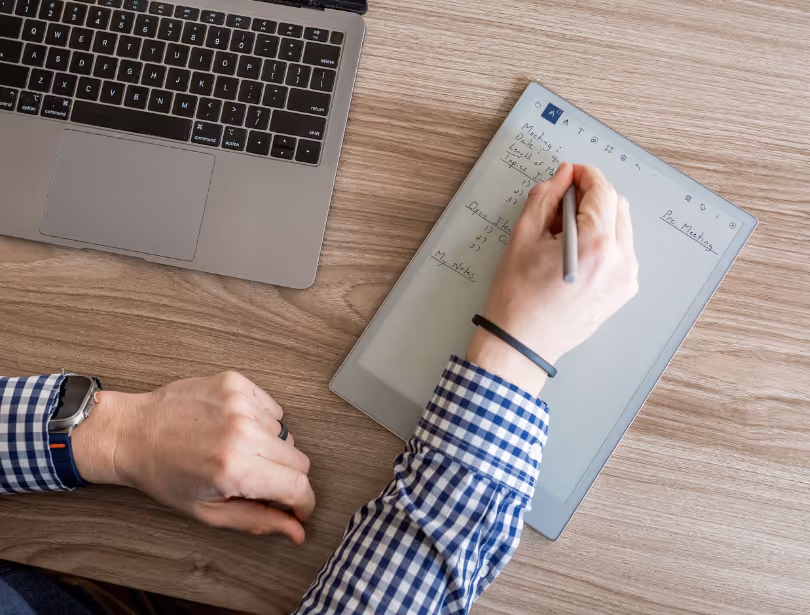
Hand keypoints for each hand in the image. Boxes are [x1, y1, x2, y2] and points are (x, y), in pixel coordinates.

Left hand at [71, 372, 314, 543]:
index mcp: (235, 469)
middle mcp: (241, 432)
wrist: (132, 433)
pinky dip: (261, 421)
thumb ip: (258, 520)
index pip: (298, 486)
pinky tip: (234, 427)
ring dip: (269, 447)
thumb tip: (297, 531)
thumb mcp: (208, 510)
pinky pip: (272, 408)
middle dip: (284, 477)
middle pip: (298, 459)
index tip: (298, 508)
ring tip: (236, 449)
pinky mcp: (237, 383)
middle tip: (256, 479)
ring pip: (285, 434)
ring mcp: (240, 403)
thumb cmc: (164, 474)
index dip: (304, 502)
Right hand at [467, 163, 638, 395]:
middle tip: (561, 204)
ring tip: (564, 234)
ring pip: (621, 227)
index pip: (602, 191)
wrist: (522, 343)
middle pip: (617, 205)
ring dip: (598, 218)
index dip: (585, 175)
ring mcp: (626, 278)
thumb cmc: (517, 298)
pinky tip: (574, 253)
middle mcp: (619, 261)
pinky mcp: (624, 290)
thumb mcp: (523, 238)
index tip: (570, 174)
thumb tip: (563, 176)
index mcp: (595, 245)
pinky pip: (620, 250)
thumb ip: (546, 198)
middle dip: (592, 196)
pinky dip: (602, 241)